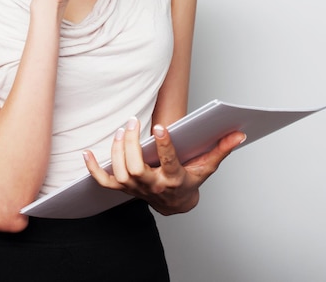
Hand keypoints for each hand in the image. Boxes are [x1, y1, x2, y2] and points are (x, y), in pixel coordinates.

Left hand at [83, 117, 245, 215]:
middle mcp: (153, 186)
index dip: (163, 146)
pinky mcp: (124, 188)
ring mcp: (136, 189)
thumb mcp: (207, 165)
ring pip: (121, 172)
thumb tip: (238, 134)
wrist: (176, 203)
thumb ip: (221, 148)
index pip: (168, 163)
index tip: (159, 126)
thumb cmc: (190, 179)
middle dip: (132, 144)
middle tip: (133, 120)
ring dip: (118, 149)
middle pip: (136, 167)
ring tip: (123, 128)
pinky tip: (87, 154)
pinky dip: (94, 169)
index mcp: (174, 179)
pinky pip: (104, 182)